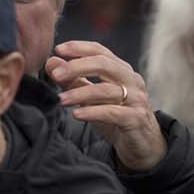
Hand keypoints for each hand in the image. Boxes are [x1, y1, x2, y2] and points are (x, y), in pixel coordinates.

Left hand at [46, 40, 165, 171]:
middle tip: (55, 74)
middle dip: (76, 67)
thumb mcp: (91, 98)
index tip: (57, 49)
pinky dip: (92, 112)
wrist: (142, 145)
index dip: (78, 48)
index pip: (99, 51)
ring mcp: (136, 99)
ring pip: (105, 90)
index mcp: (121, 70)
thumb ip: (73, 80)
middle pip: (103, 64)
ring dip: (79, 93)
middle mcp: (131, 80)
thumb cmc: (115, 117)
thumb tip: (51, 63)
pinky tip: (76, 114)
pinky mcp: (137, 119)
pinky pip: (112, 112)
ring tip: (61, 99)